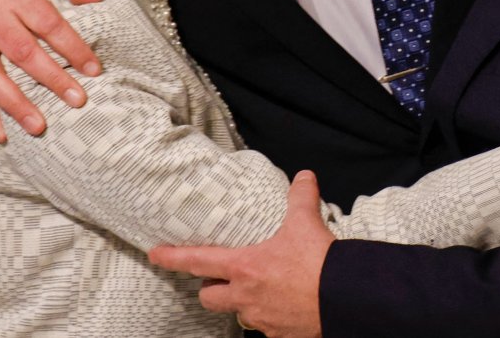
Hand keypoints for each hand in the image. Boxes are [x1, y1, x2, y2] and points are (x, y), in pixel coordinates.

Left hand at [150, 171, 332, 337]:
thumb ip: (300, 197)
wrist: (342, 298)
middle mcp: (245, 296)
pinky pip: (265, 327)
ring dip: (242, 303)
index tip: (156, 254)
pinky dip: (270, 317)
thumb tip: (304, 177)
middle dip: (211, 289)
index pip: (198, 261)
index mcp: (245, 267)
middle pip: (210, 297)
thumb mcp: (306, 223)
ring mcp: (260, 319)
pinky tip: (284, 306)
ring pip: (238, 314)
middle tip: (219, 279)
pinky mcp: (278, 334)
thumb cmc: (318, 264)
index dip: (173, 257)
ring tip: (259, 291)